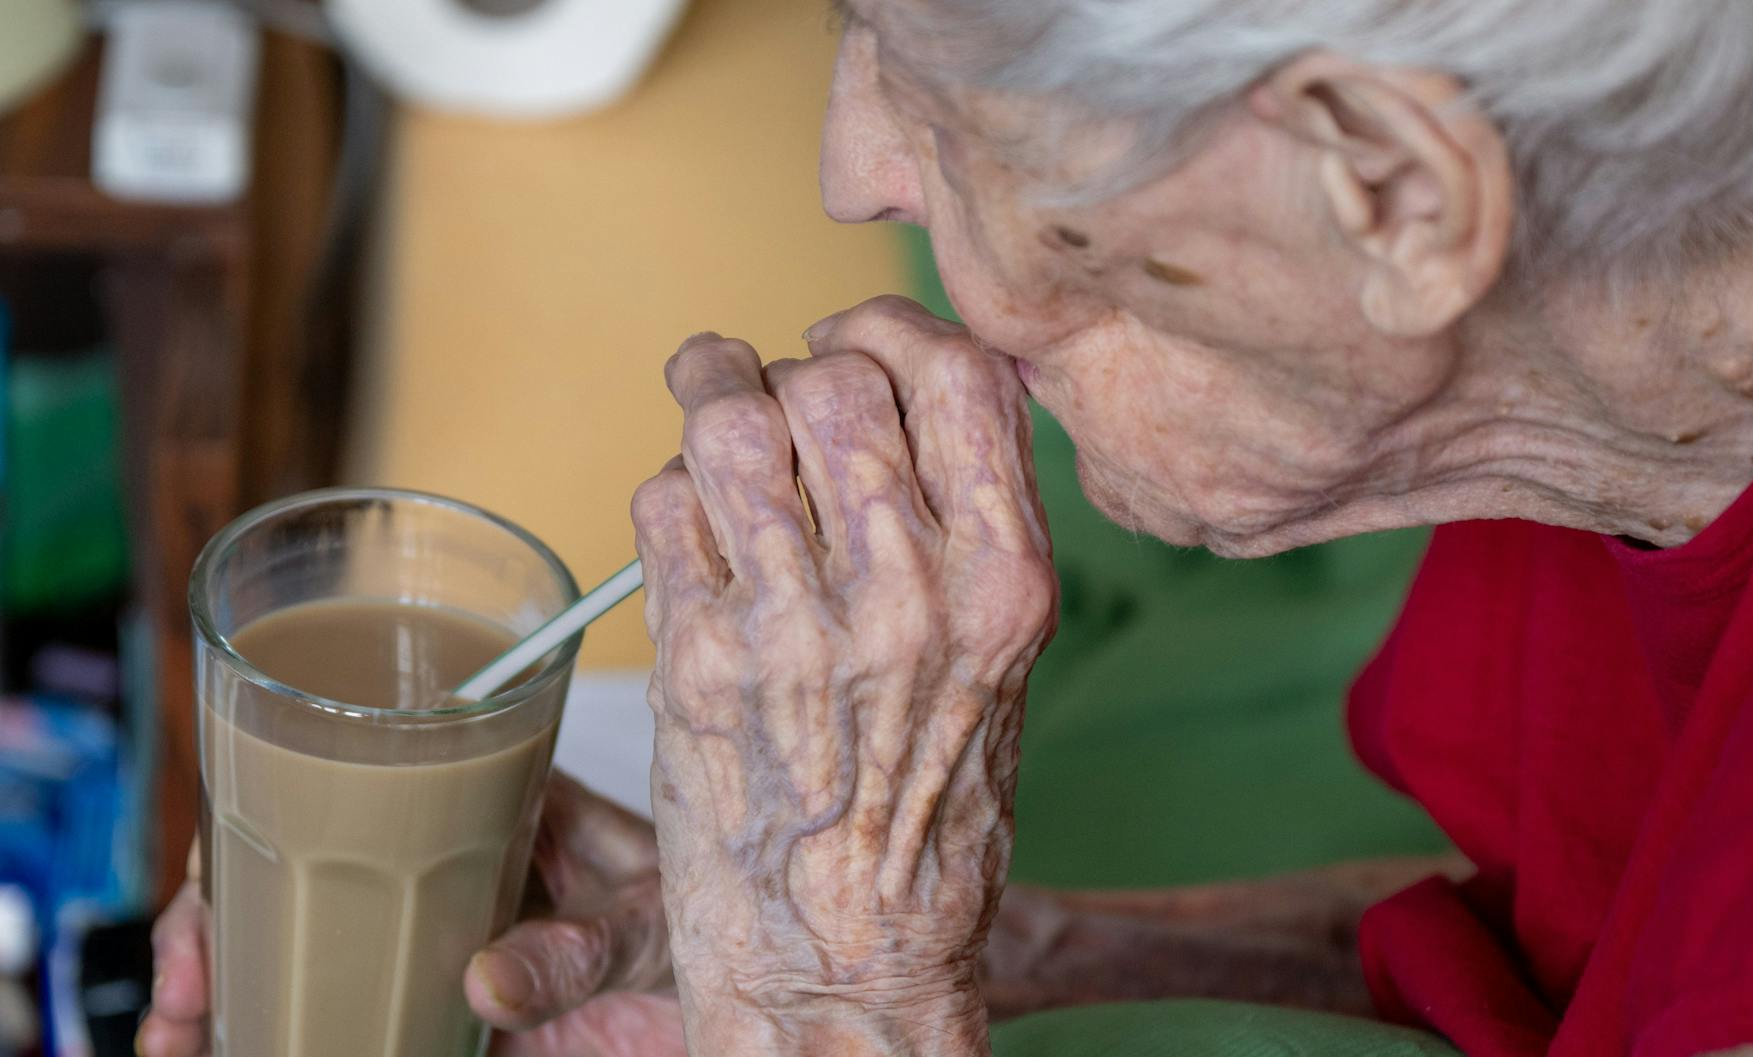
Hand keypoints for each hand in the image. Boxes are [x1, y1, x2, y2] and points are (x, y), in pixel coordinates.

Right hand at [138, 773, 684, 1056]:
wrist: (746, 998)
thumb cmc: (713, 918)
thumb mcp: (653, 921)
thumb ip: (581, 948)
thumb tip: (485, 979)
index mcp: (490, 800)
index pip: (349, 782)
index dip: (256, 827)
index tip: (209, 893)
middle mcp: (445, 863)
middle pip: (297, 875)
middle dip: (214, 933)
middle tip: (178, 998)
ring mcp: (436, 940)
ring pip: (305, 955)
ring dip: (232, 1000)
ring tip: (183, 1047)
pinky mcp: (447, 1014)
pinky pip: (351, 1021)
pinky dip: (286, 1037)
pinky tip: (231, 1054)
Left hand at [631, 296, 1057, 1055]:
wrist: (851, 958)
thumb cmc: (929, 809)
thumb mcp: (998, 664)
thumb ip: (966, 524)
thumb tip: (895, 382)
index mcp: (1006, 587)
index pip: (962, 375)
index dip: (894, 325)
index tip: (854, 338)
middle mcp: (910, 598)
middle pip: (836, 378)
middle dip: (793, 363)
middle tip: (775, 388)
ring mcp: (798, 629)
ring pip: (734, 420)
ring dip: (711, 389)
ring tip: (709, 398)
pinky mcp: (698, 664)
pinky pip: (664, 505)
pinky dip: (670, 491)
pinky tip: (691, 521)